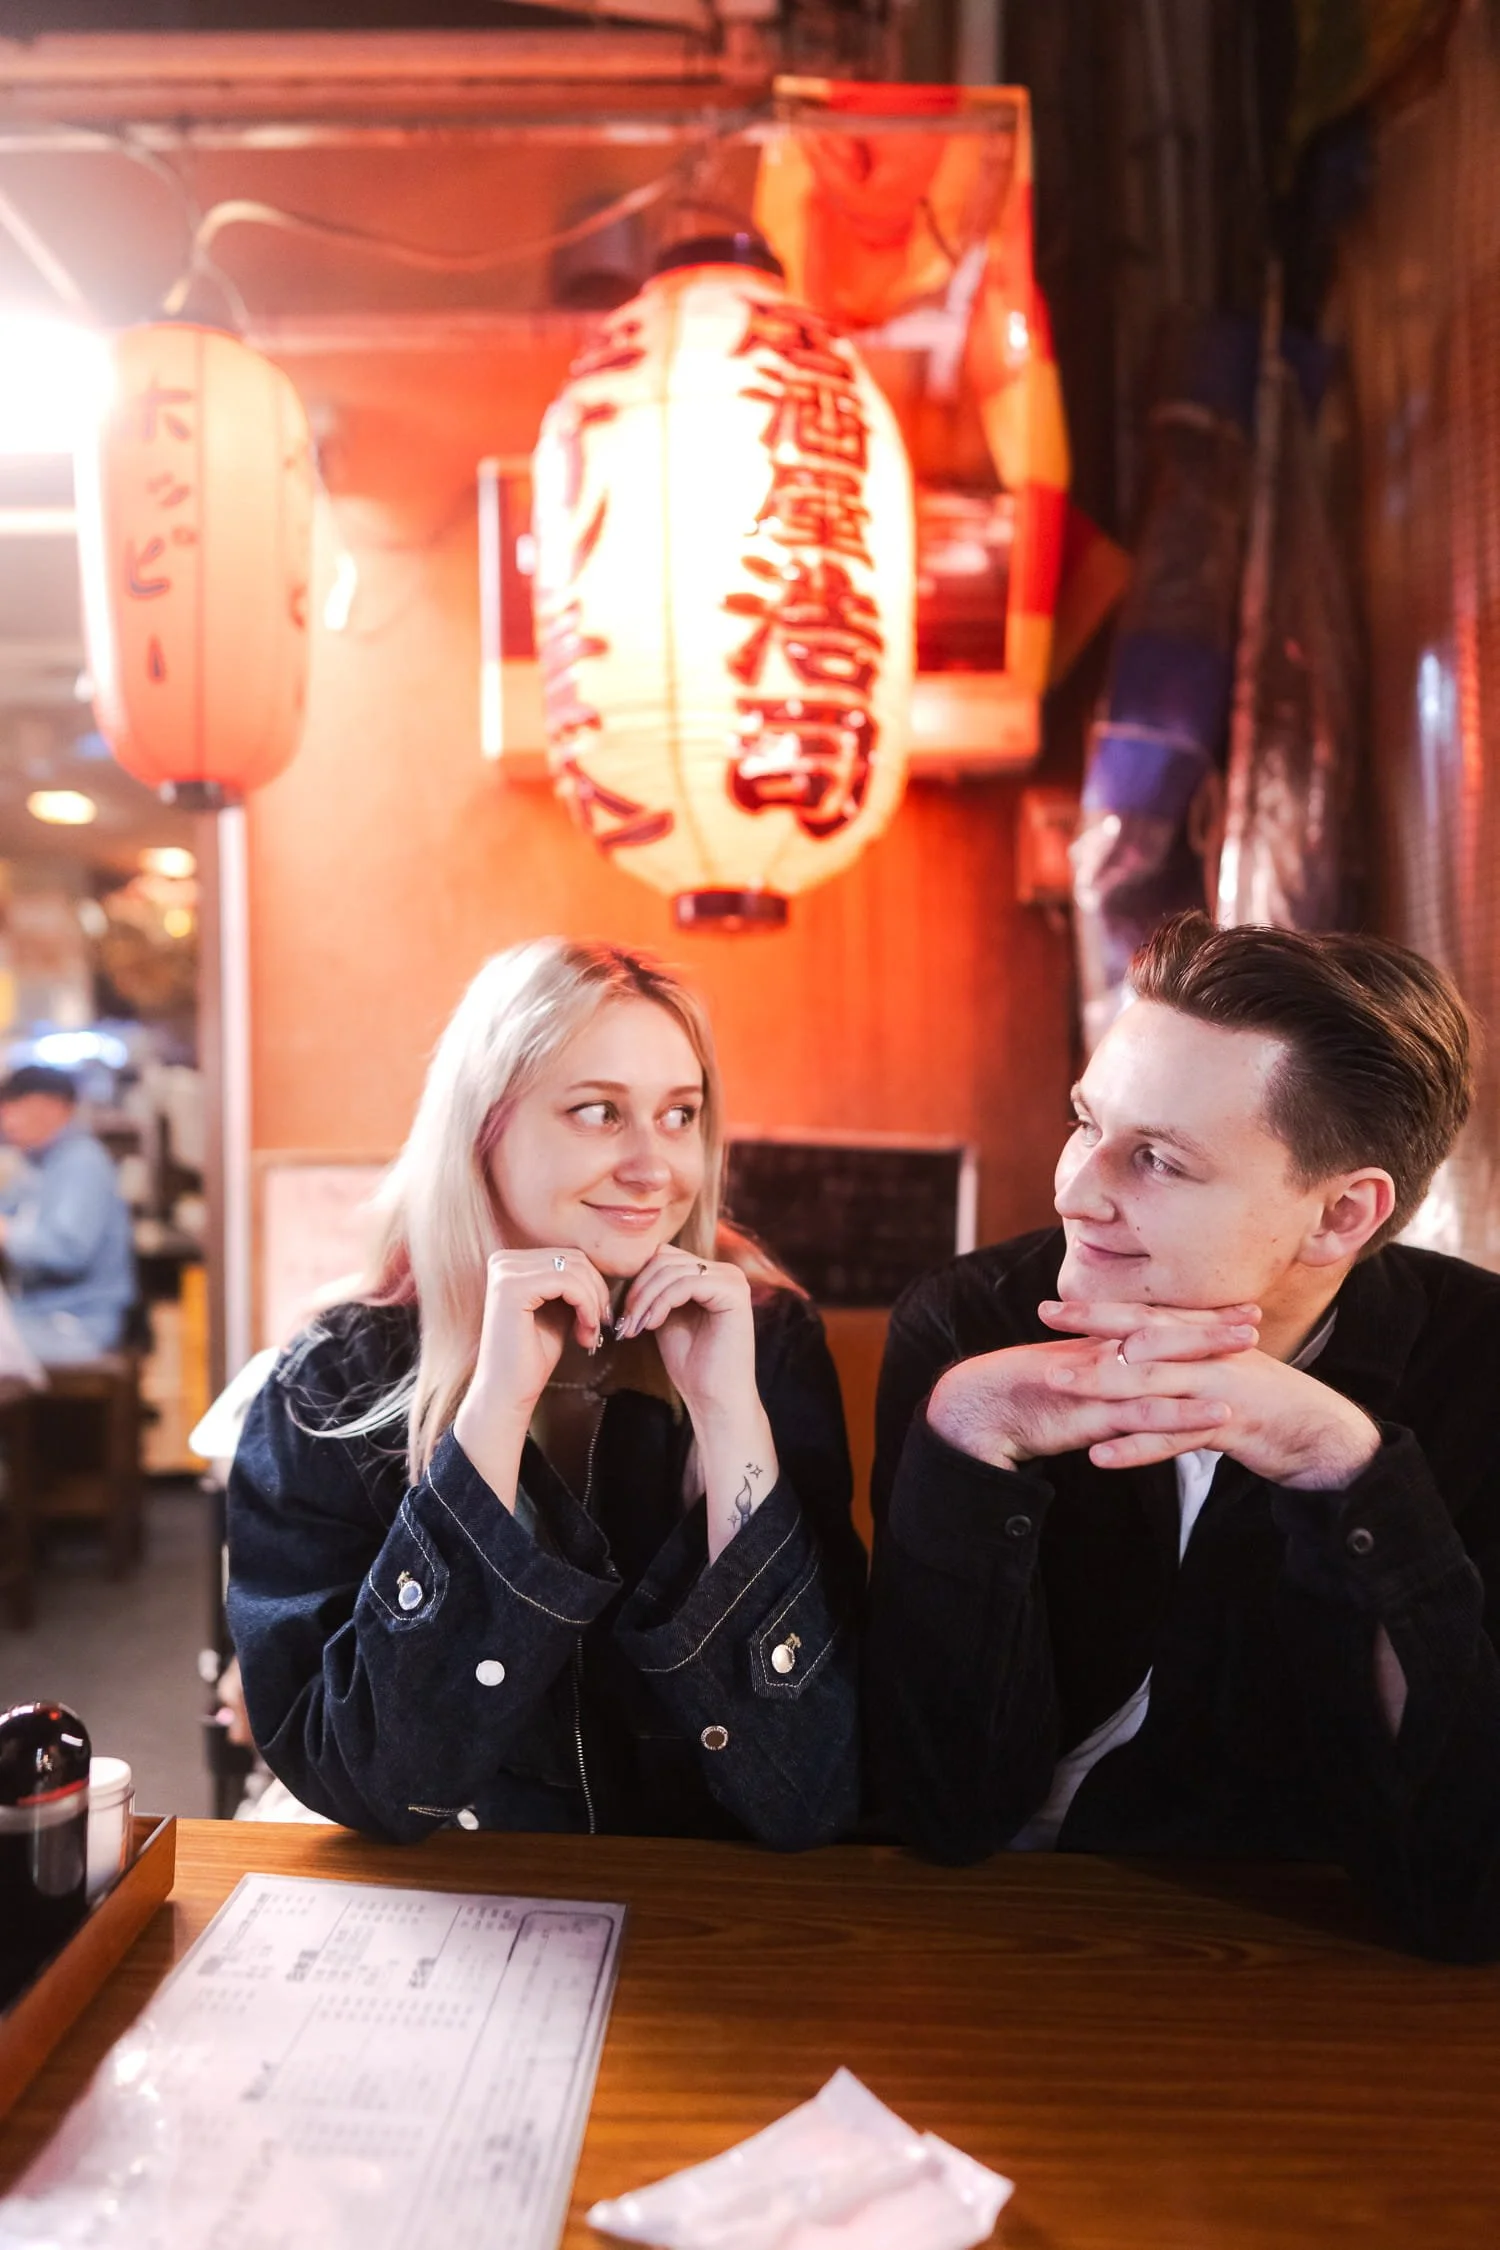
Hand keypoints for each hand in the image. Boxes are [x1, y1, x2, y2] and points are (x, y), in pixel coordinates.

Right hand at [454, 1249, 610, 1492]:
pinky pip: (568, 1283)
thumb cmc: (532, 1355)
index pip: (569, 1256)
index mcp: (511, 1263)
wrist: (507, 1392)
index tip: (597, 1319)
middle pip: (575, 1259)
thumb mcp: (558, 1310)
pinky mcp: (511, 1289)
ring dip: (593, 1304)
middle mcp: (503, 1261)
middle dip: (596, 1293)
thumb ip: (572, 1285)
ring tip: (589, 1334)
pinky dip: (586, 1306)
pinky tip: (583, 1333)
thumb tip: (602, 1269)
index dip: (593, 1285)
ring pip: (575, 1270)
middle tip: (597, 1328)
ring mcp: (505, 1273)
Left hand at [617, 1245, 758, 1422]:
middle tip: (625, 1323)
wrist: (714, 1398)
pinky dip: (661, 1303)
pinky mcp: (734, 1293)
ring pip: (672, 1270)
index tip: (623, 1315)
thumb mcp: (666, 1317)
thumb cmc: (691, 1364)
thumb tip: (626, 1269)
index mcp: (710, 1274)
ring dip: (645, 1299)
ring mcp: (732, 1280)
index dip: (638, 1282)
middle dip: (638, 1290)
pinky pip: (686, 1284)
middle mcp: (725, 1271)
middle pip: (665, 1259)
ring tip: (635, 1328)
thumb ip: (656, 1291)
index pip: (663, 1257)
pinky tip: (652, 1326)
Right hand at [928, 1327, 1240, 1470]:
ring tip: (1251, 1358)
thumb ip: (1098, 1372)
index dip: (1195, 1315)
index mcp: (1097, 1344)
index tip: (1235, 1307)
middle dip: (1211, 1327)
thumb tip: (1123, 1367)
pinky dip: (1183, 1415)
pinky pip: (1145, 1415)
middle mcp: (1102, 1355)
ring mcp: (1100, 1384)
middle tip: (1254, 1317)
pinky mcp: (1095, 1416)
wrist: (979, 1409)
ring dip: (1207, 1361)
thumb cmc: (1021, 1396)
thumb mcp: (1067, 1377)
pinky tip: (1217, 1418)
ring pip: (1162, 1369)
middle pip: (1164, 1335)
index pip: (1154, 1322)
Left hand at [1053, 1340, 1380, 1488]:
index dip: (1100, 1310)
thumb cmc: (1266, 1405)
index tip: (1053, 1307)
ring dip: (1100, 1383)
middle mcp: (1210, 1356)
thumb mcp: (1222, 1374)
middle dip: (1090, 1327)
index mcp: (1206, 1341)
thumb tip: (1139, 1357)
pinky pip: (1174, 1437)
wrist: (1323, 1435)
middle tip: (1042, 1317)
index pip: (1146, 1318)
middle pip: (1143, 1337)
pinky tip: (1100, 1455)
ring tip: (1055, 1383)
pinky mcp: (1229, 1425)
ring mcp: (1219, 1388)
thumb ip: (1184, 1363)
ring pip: (1152, 1382)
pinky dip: (1136, 1447)